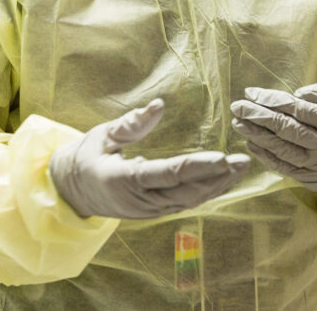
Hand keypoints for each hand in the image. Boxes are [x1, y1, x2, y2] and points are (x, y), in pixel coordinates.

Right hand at [49, 99, 249, 219]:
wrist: (73, 191)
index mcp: (122, 180)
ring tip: (240, 169)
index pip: (166, 174)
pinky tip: (224, 180)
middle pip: (185, 192)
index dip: (196, 167)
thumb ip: (130, 123)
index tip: (222, 158)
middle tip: (243, 161)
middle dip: (216, 178)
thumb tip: (159, 105)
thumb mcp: (102, 135)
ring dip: (217, 186)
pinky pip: (184, 203)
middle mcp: (138, 201)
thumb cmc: (87, 156)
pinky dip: (207, 192)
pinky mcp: (153, 212)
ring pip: (188, 201)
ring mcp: (147, 210)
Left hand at [231, 83, 316, 191]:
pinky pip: (286, 169)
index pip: (299, 111)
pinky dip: (266, 157)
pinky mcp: (316, 181)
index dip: (273, 101)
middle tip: (237, 106)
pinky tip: (251, 144)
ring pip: (283, 151)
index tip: (251, 92)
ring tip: (238, 123)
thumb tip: (296, 94)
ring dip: (257, 137)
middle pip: (287, 131)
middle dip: (258, 117)